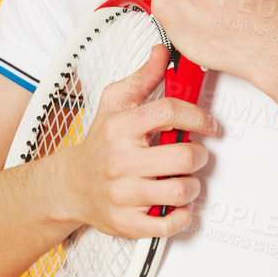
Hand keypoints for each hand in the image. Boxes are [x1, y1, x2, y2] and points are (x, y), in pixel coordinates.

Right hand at [56, 43, 217, 238]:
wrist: (69, 185)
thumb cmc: (98, 143)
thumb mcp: (114, 103)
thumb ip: (143, 77)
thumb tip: (163, 52)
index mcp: (120, 128)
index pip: (169, 112)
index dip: (198, 116)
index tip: (208, 125)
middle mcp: (121, 161)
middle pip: (184, 157)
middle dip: (199, 155)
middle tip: (194, 154)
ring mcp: (123, 195)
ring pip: (182, 190)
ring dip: (193, 185)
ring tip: (183, 178)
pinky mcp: (127, 223)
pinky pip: (169, 223)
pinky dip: (182, 215)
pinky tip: (176, 204)